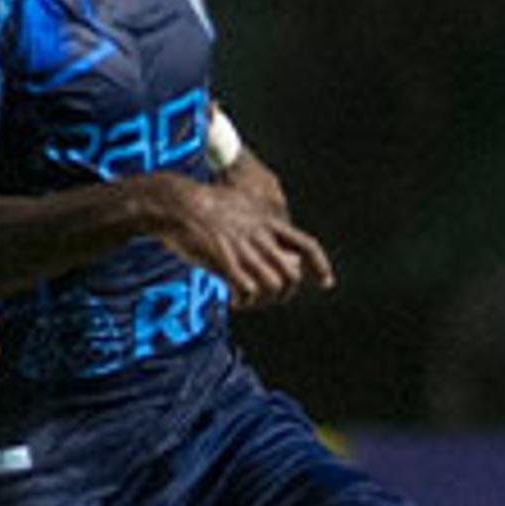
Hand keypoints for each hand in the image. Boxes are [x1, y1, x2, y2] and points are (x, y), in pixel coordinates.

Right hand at [147, 175, 334, 306]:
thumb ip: (256, 223)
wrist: (177, 203)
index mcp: (267, 221)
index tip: (327, 283)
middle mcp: (261, 237)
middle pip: (291, 275)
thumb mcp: (239, 205)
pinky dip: (244, 302)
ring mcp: (244, 249)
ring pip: (273, 286)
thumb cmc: (202, 205)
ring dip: (263, 302)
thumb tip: (264, 240)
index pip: (307, 245)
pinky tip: (234, 301)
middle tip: (267, 299)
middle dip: (284, 294)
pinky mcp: (225, 262)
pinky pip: (247, 291)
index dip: (320, 266)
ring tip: (247, 301)